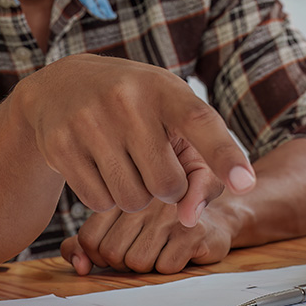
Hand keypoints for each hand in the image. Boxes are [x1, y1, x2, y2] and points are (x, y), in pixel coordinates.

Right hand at [14, 54, 255, 225]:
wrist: (63, 86)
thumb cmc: (141, 109)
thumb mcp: (176, 119)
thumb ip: (202, 169)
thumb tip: (189, 218)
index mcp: (165, 90)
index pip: (201, 122)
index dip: (225, 156)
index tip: (245, 183)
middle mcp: (126, 100)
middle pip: (166, 185)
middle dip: (167, 189)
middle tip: (155, 165)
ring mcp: (88, 121)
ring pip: (131, 200)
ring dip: (136, 196)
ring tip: (127, 165)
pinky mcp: (59, 145)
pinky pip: (98, 203)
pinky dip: (105, 197)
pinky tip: (101, 167)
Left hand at [60, 198, 231, 274]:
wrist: (217, 219)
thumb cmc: (164, 224)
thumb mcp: (121, 228)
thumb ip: (89, 243)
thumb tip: (80, 267)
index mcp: (122, 193)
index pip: (89, 239)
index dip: (100, 256)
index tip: (120, 249)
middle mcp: (145, 199)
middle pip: (112, 253)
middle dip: (125, 263)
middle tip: (144, 251)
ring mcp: (171, 214)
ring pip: (137, 262)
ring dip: (148, 266)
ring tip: (162, 250)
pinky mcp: (194, 231)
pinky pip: (165, 267)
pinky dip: (170, 267)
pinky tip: (179, 252)